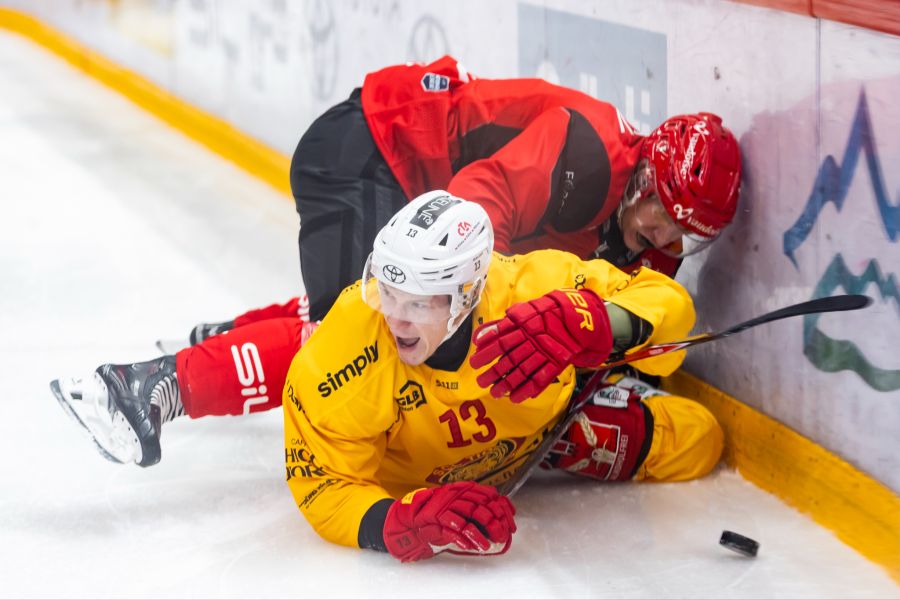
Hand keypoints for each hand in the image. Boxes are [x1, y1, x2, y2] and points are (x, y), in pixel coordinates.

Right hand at [382, 481, 516, 562]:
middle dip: (495, 521)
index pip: (487, 494)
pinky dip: (463, 538)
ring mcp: (444, 505)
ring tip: (487, 545)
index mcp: (461, 488)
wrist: (408, 518)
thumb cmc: (435, 514)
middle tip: (502, 535)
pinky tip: (470, 546)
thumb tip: (501, 513)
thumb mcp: (456, 506)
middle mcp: (454, 494)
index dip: (502, 507)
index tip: (511, 520)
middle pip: (481, 506)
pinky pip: (452, 529)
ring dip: (480, 533)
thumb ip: (474, 506)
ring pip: (468, 518)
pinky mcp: (434, 518)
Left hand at [470, 289, 612, 402]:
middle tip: (480, 382)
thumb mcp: (522, 312)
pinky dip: (527, 390)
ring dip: (507, 384)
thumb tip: (479, 337)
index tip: (474, 363)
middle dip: (493, 373)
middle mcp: (532, 341)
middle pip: (509, 360)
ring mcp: (544, 353)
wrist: (577, 317)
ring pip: (523, 372)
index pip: (500, 341)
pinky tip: (515, 398)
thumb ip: (500, 325)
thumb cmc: (545, 314)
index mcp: (523, 326)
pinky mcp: (556, 364)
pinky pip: (540, 379)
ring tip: (495, 393)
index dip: (486, 353)